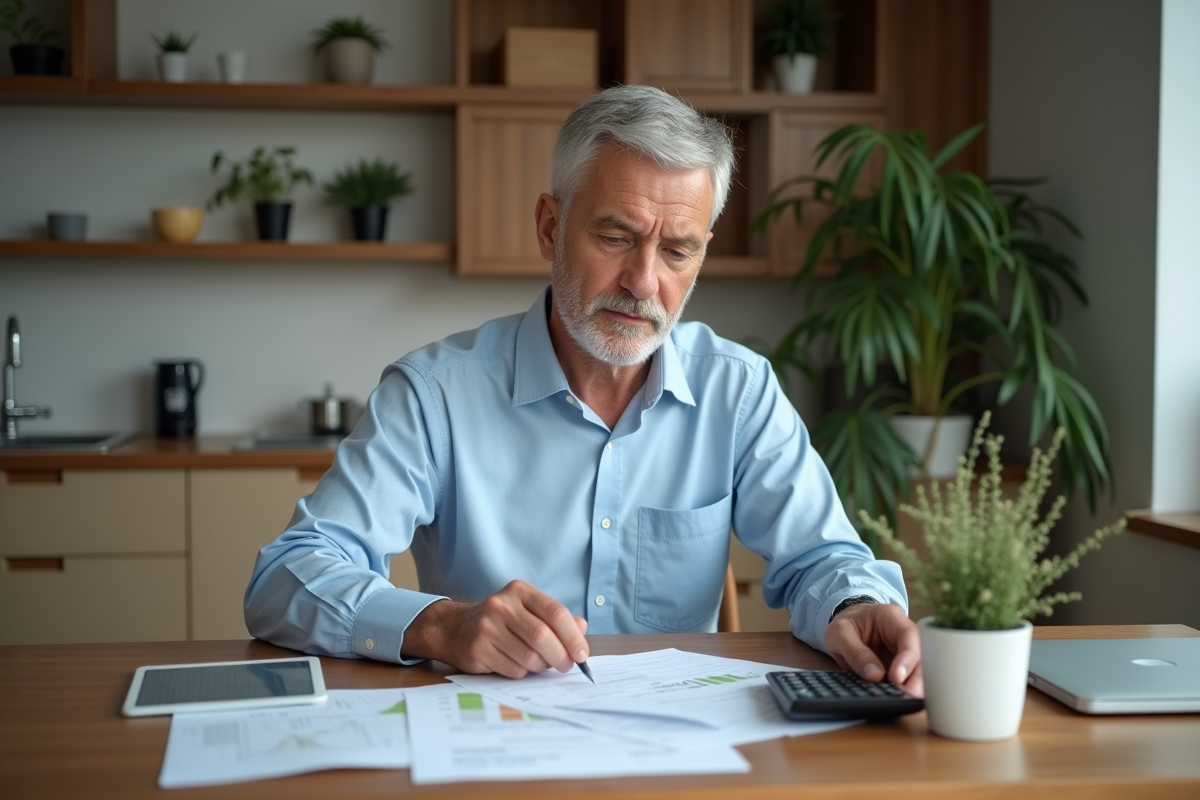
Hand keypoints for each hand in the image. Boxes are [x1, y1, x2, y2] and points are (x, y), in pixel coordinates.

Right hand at [403, 580, 588, 678]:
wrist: (453, 628)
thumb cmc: (499, 621)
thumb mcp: (526, 610)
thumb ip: (554, 618)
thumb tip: (582, 628)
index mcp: (519, 591)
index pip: (555, 612)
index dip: (573, 636)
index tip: (582, 653)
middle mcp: (501, 605)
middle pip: (542, 636)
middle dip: (561, 656)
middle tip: (567, 666)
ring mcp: (486, 627)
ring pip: (528, 656)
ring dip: (541, 666)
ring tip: (541, 664)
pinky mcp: (477, 650)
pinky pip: (513, 669)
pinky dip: (522, 672)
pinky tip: (518, 665)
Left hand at [823, 603, 922, 696]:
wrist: (844, 626)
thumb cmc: (845, 625)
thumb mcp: (839, 633)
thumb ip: (855, 652)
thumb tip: (875, 675)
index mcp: (890, 617)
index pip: (908, 635)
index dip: (907, 657)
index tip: (897, 677)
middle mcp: (903, 634)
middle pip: (920, 654)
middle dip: (917, 677)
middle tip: (909, 695)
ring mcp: (904, 652)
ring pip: (919, 669)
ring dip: (914, 685)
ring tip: (905, 700)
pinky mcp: (901, 667)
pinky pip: (907, 679)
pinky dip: (904, 689)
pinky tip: (898, 698)